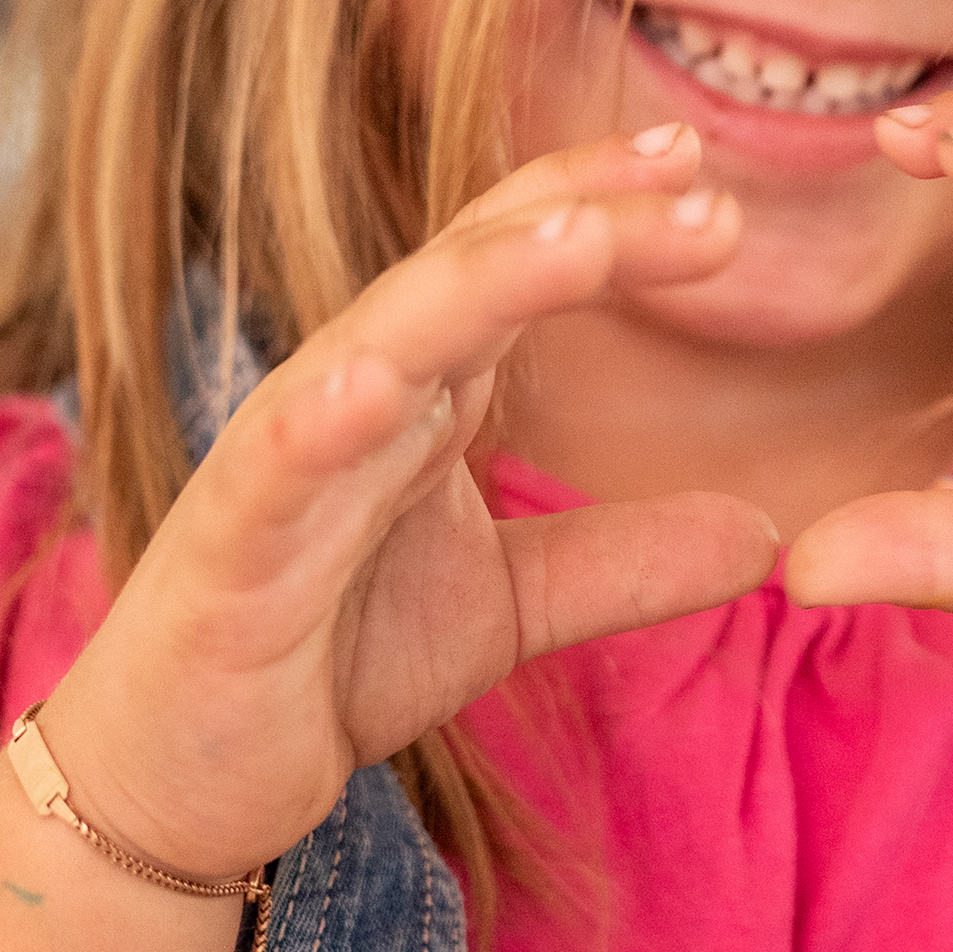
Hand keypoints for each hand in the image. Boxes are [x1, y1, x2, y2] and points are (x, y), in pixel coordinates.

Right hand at [33, 128, 779, 879]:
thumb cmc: (328, 659)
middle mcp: (354, 391)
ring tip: (583, 238)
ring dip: (481, 283)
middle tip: (700, 185)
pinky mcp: (231, 548)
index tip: (707, 168)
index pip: (515, 258)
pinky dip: (325, 414)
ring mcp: (286, 459)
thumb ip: (627, 560)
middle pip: (473, 271)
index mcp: (423, 389)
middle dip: (584, 218)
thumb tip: (770, 532)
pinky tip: (381, 380)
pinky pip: (280, 466)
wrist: (181, 783)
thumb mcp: (510, 605)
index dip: (603, 201)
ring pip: (385, 339)